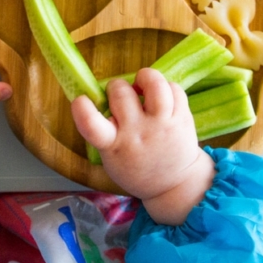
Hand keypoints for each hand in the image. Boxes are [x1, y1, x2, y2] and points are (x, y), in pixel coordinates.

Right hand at [71, 68, 214, 225]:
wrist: (175, 184)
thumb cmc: (135, 167)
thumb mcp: (110, 158)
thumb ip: (103, 130)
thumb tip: (100, 96)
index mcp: (114, 145)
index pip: (92, 125)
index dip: (82, 108)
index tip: (80, 100)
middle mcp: (138, 132)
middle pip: (121, 92)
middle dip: (116, 86)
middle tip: (121, 96)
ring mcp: (162, 124)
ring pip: (155, 84)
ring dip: (145, 77)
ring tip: (143, 86)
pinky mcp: (182, 118)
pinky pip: (175, 88)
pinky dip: (166, 87)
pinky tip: (161, 97)